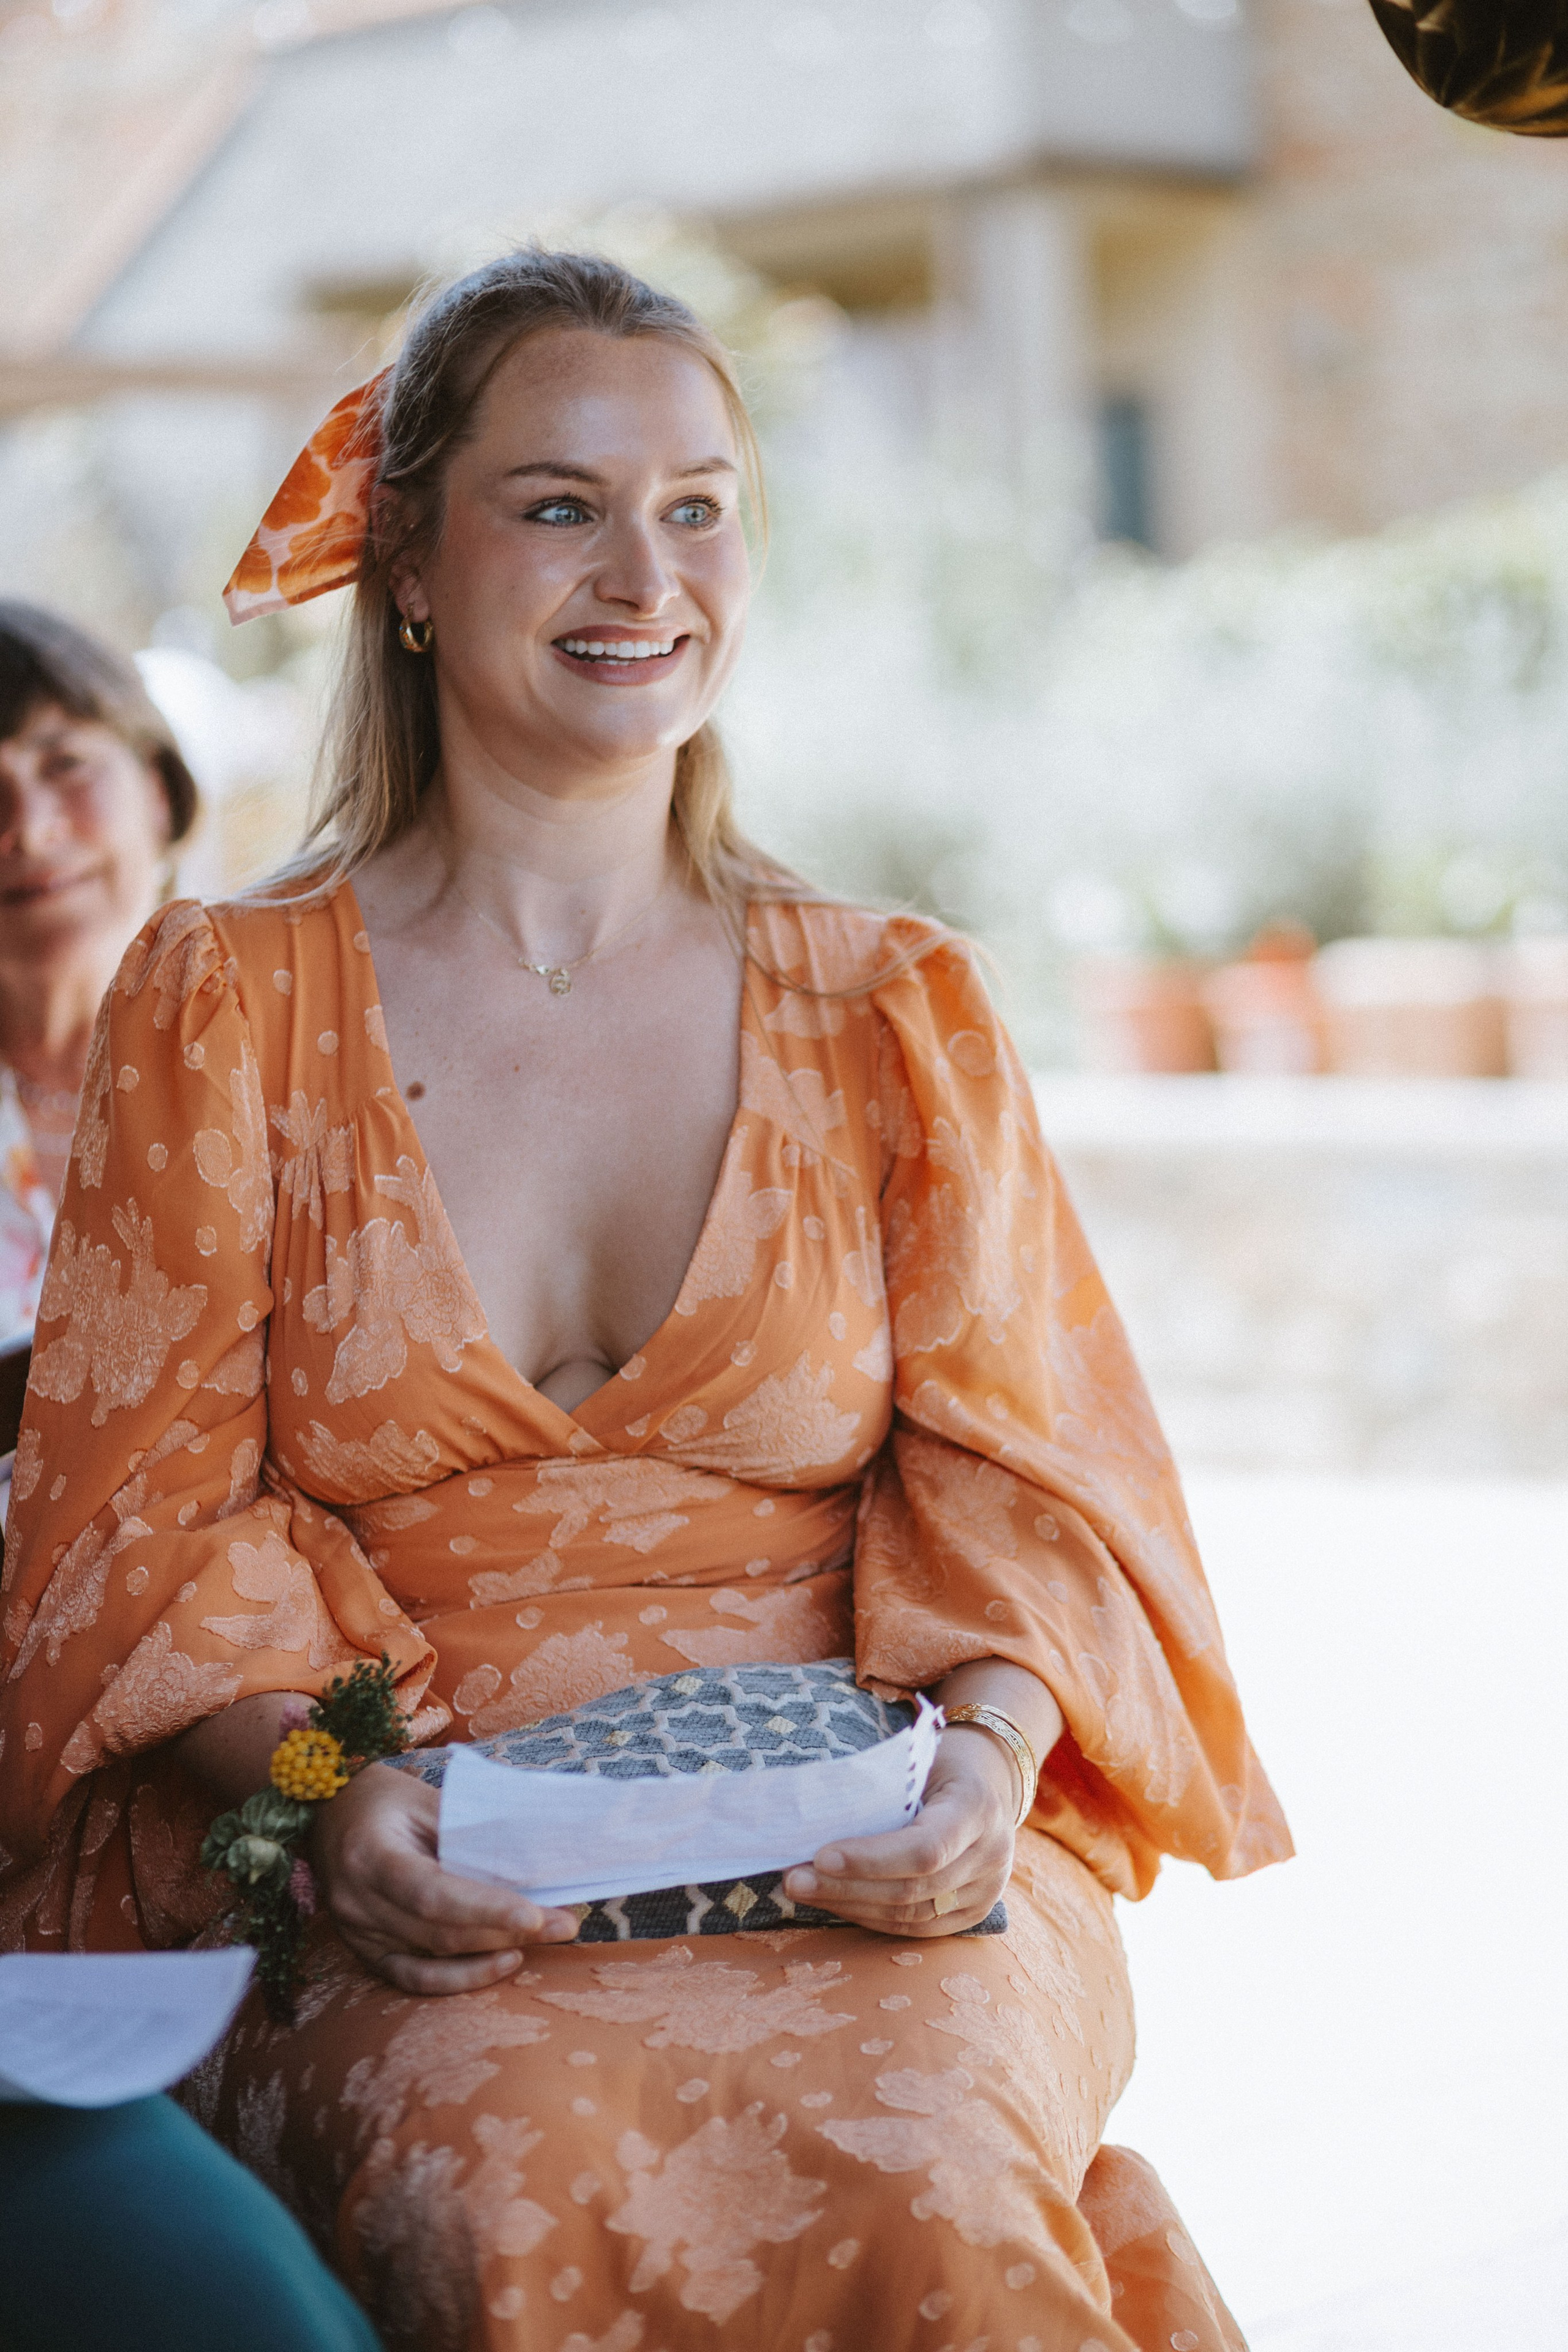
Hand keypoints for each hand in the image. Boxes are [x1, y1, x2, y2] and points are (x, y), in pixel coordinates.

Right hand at [309, 1762, 579, 1994]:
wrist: (327, 1810)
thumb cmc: (384, 1797)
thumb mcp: (425, 1798)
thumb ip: (469, 1830)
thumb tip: (533, 1859)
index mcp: (369, 1854)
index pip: (432, 1894)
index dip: (486, 1909)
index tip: (538, 1915)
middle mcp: (357, 1901)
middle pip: (439, 1933)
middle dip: (507, 1932)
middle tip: (565, 1923)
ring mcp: (357, 1932)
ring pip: (433, 1959)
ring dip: (494, 1953)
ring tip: (546, 1938)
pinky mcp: (364, 1950)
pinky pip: (414, 1977)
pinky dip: (461, 1978)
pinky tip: (503, 1963)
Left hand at [780, 1726, 1016, 1937]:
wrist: (991, 1780)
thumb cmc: (942, 1763)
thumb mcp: (919, 1762)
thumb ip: (881, 1793)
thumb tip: (811, 1818)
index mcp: (977, 1808)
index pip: (924, 1849)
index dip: (870, 1859)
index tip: (820, 1856)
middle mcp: (991, 1856)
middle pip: (912, 1889)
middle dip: (846, 1888)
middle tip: (793, 1879)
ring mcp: (986, 1891)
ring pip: (911, 1916)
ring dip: (851, 1906)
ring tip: (804, 1891)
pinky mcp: (973, 1914)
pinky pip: (916, 1928)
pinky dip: (872, 1918)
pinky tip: (837, 1904)